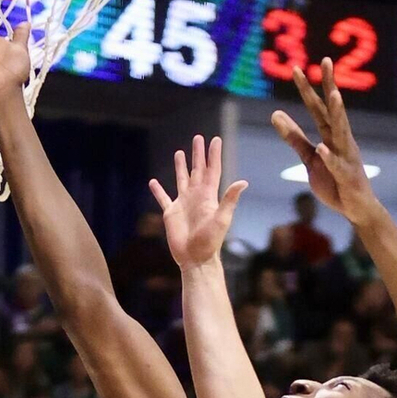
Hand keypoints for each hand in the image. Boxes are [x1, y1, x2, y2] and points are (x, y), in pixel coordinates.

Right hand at [148, 134, 248, 269]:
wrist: (195, 259)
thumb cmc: (210, 242)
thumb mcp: (222, 219)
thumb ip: (229, 200)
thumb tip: (243, 182)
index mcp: (208, 196)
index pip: (212, 170)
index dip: (213, 155)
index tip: (215, 140)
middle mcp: (196, 197)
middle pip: (197, 170)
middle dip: (198, 155)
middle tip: (198, 138)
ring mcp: (183, 204)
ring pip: (181, 179)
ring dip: (180, 166)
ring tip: (180, 153)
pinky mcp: (171, 213)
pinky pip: (163, 198)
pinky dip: (158, 190)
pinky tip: (153, 182)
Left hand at [270, 57, 379, 226]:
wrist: (356, 209)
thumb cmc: (335, 182)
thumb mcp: (309, 158)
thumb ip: (294, 137)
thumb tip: (274, 113)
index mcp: (331, 135)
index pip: (318, 107)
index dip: (308, 88)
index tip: (297, 68)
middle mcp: (341, 140)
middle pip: (332, 110)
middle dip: (329, 86)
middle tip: (326, 62)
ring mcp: (346, 157)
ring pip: (341, 131)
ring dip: (338, 113)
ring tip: (334, 95)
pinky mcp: (347, 177)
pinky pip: (336, 165)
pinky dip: (330, 158)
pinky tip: (322, 149)